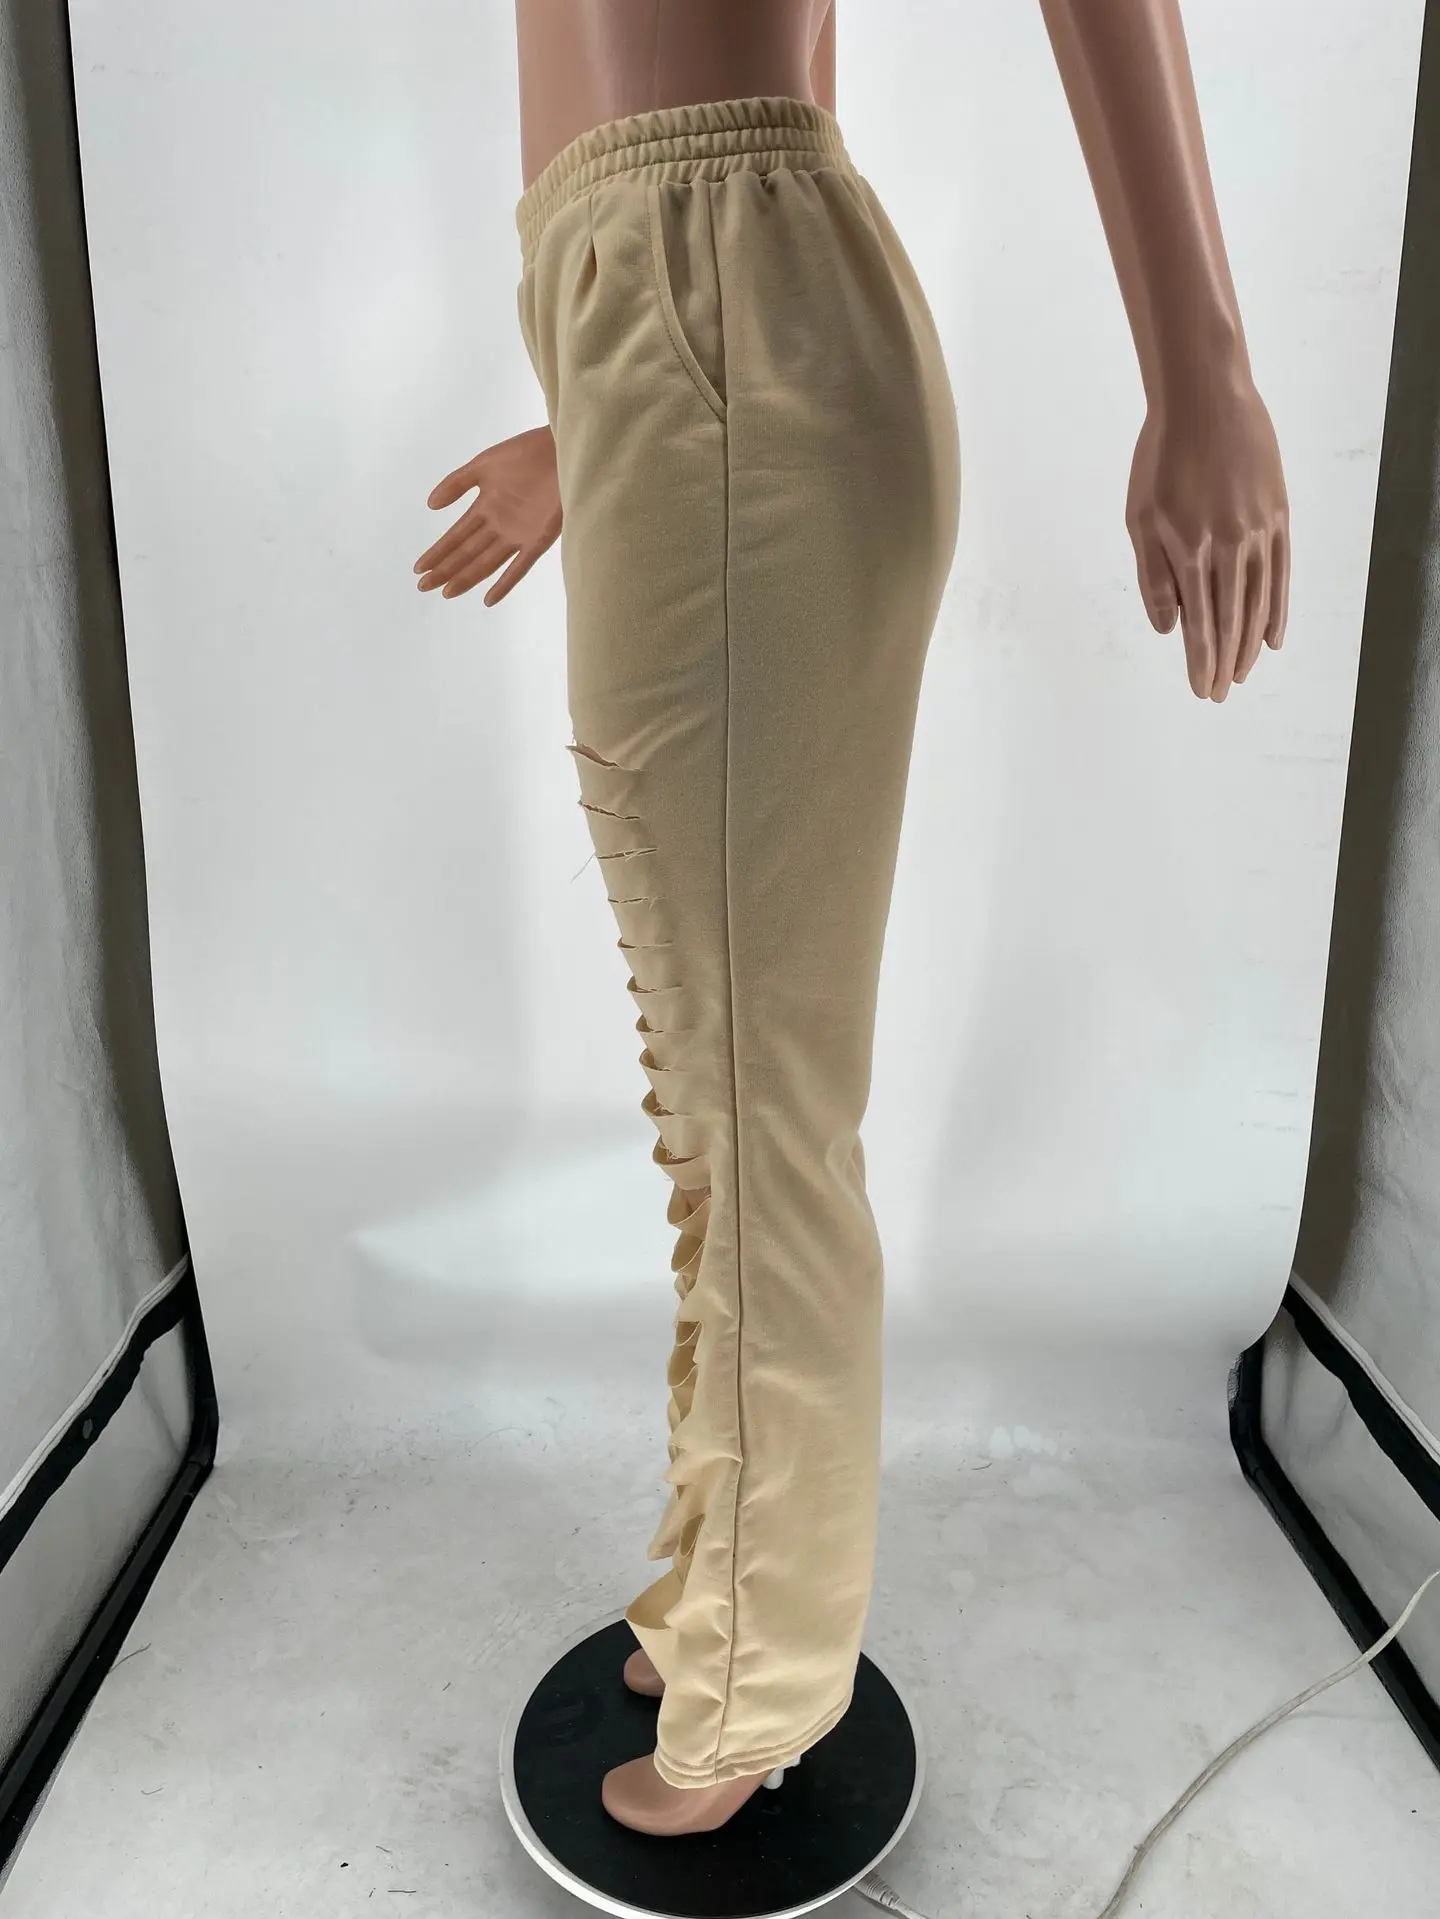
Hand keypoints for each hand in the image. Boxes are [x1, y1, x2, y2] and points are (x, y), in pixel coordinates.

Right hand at [414, 424, 560, 604]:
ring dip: (466, 577)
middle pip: (467, 553)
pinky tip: (488, 599)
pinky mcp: (539, 540)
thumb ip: (456, 483)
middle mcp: (498, 525)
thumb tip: (430, 505)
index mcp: (485, 506)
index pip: (455, 535)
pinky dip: (505, 583)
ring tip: (447, 592)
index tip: (418, 568)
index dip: (437, 552)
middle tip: (423, 587)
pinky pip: (520, 567)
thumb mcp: (484, 464)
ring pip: (486, 562)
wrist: (562, 450)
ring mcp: (517, 535)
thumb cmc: (526, 452)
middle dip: (445, 569)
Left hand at [1127, 379, 1289, 700]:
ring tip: (1243, 672)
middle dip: (1225, 663)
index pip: (1199, 624)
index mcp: (1190, 550)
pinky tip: (1273, 636)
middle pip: (1231, 621)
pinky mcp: (1278, 516)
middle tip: (1221, 693)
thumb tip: (1169, 629)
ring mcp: (1259, 532)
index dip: (1201, 662)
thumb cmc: (1161, 457)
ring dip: (1250, 644)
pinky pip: (1281, 574)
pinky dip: (1277, 609)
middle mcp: (1230, 547)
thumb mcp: (1140, 517)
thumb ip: (1154, 576)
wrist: (1206, 399)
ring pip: (1258, 603)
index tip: (1202, 690)